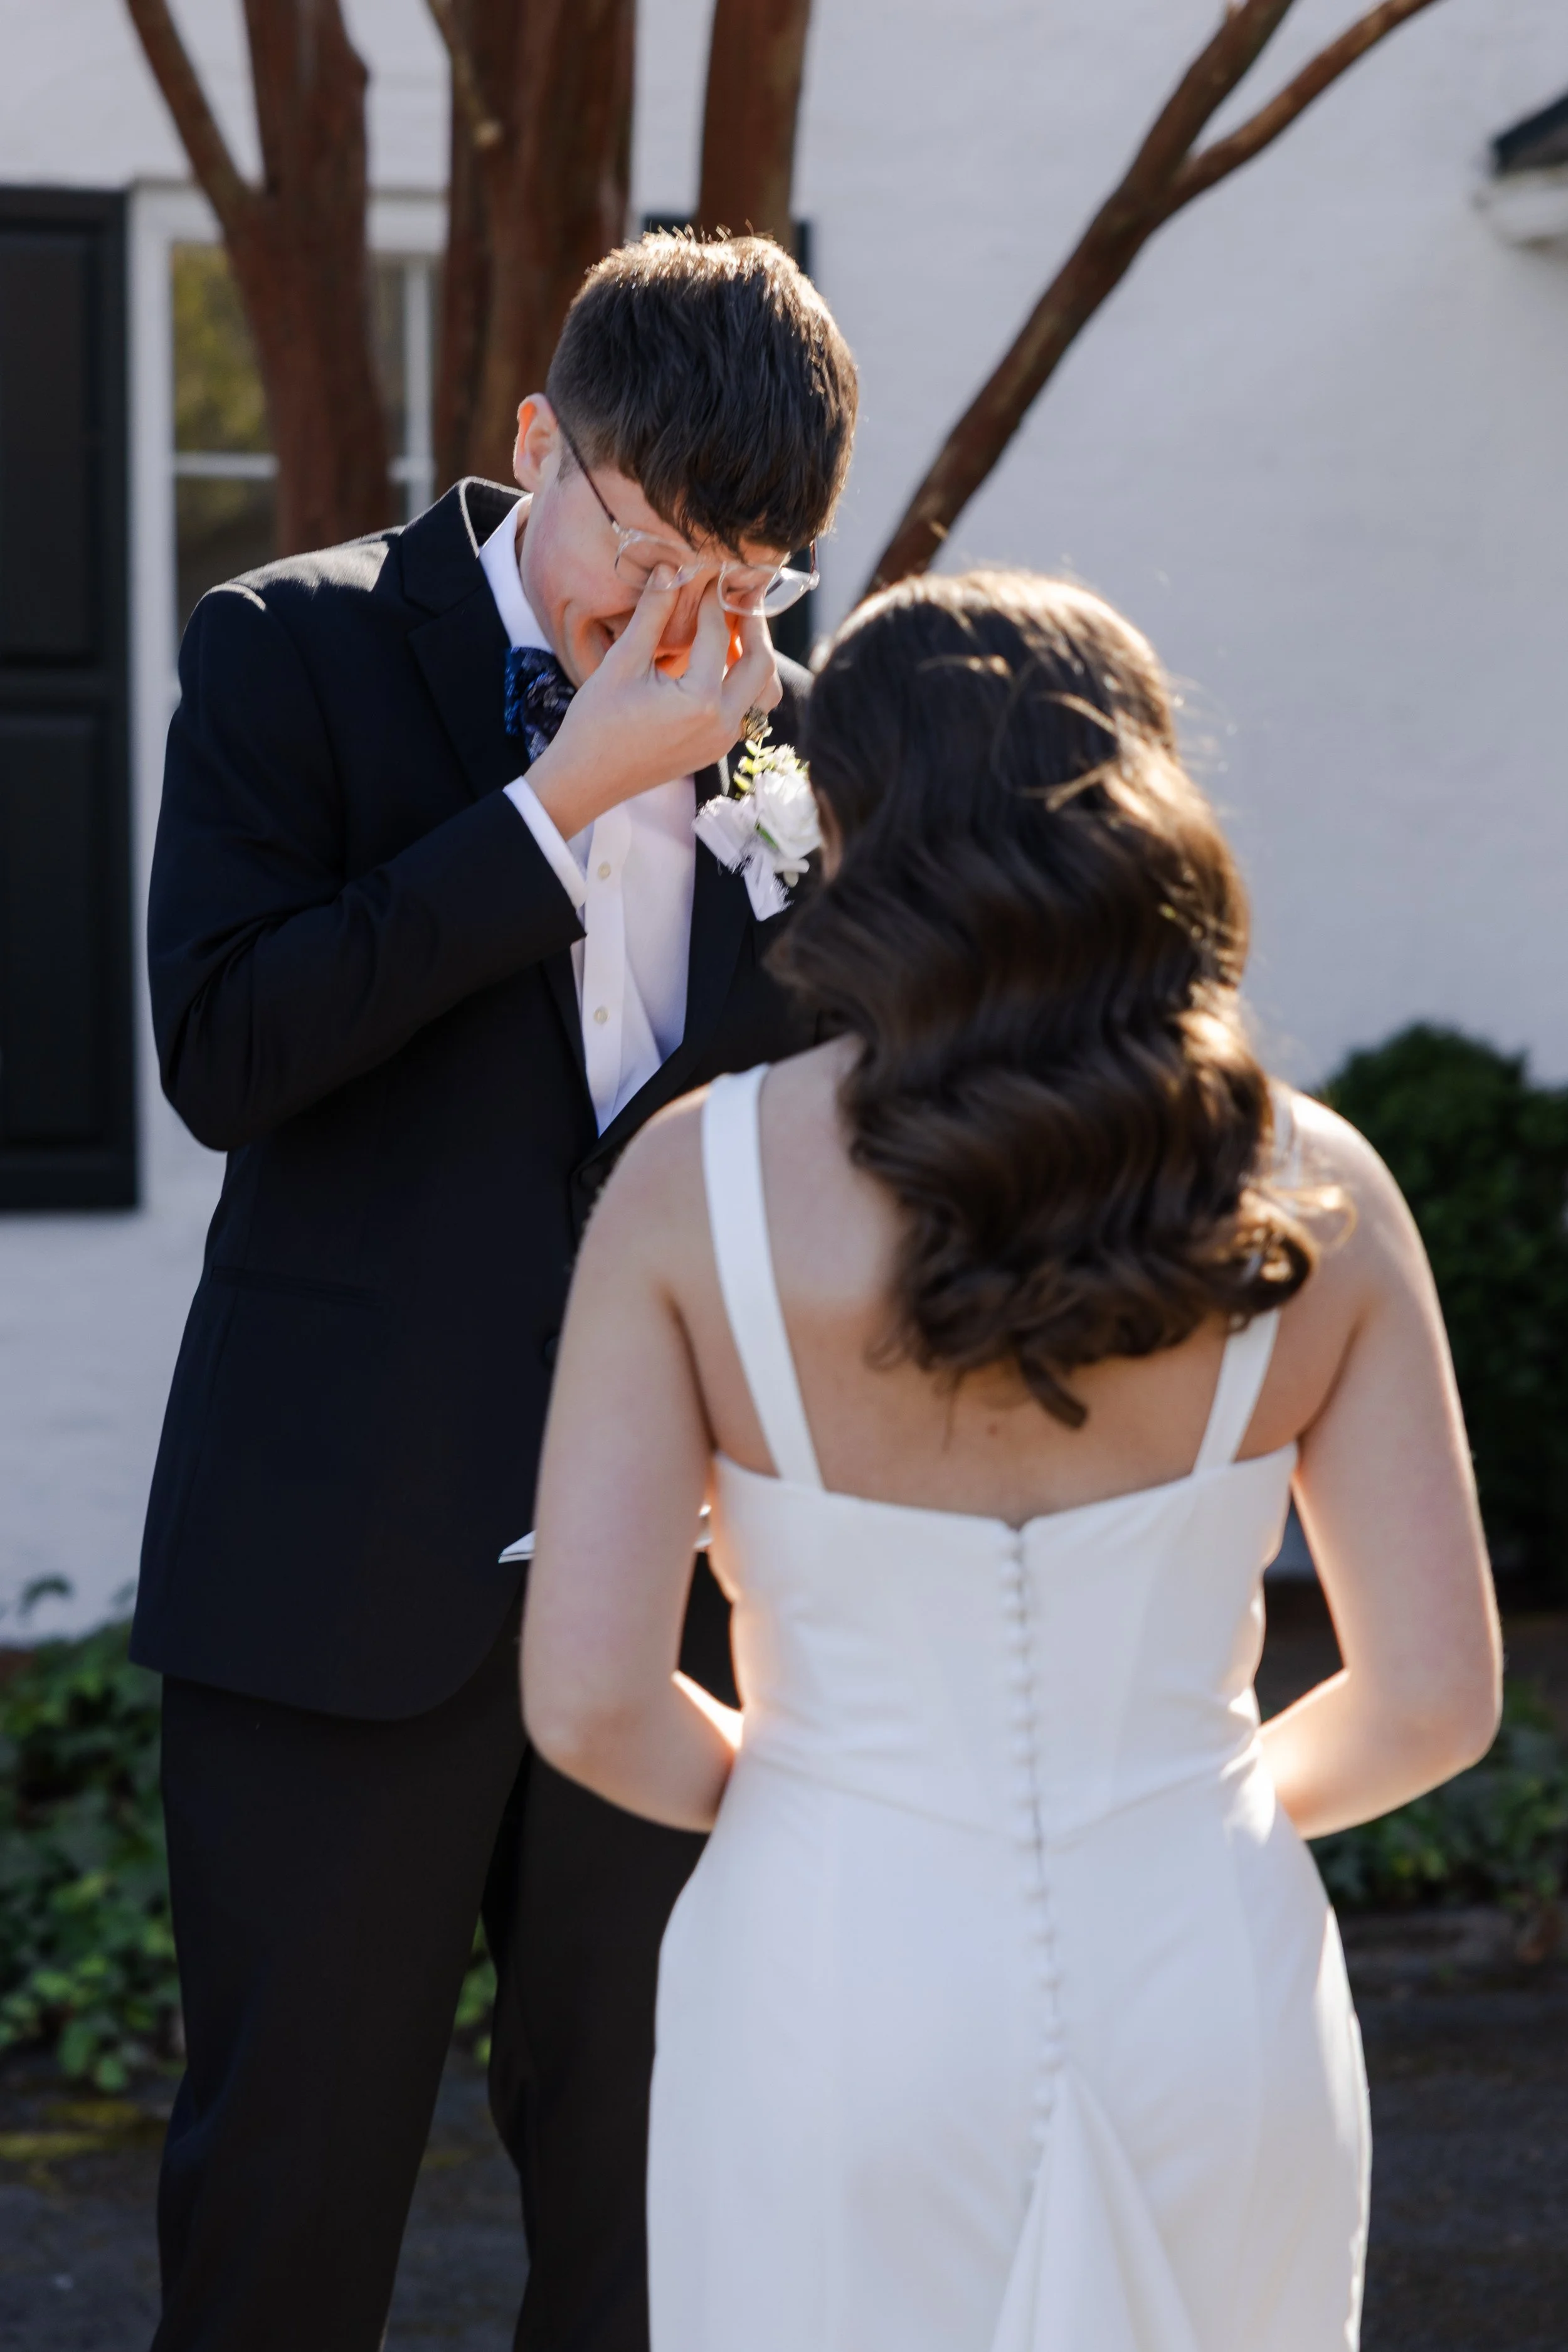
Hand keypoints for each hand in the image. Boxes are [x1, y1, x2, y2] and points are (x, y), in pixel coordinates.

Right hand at [525, 575, 781, 837]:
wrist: (586, 779)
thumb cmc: (596, 723)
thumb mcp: (622, 663)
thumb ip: (652, 615)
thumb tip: (670, 569)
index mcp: (700, 701)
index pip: (719, 636)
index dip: (714, 601)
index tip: (710, 577)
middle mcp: (721, 724)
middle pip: (762, 666)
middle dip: (755, 628)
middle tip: (742, 600)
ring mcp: (721, 741)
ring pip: (762, 694)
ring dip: (754, 660)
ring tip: (735, 633)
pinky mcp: (713, 750)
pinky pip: (744, 712)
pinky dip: (740, 685)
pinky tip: (717, 664)